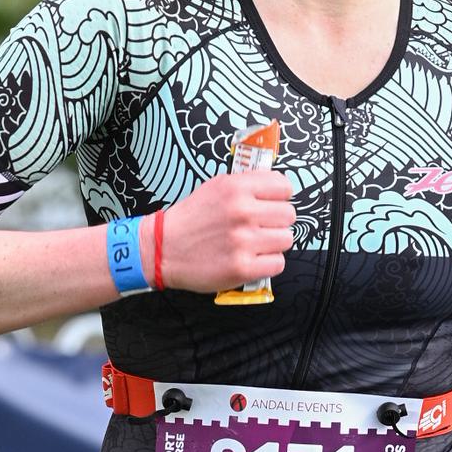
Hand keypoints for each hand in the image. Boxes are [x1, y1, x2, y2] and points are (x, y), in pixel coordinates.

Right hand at [158, 170, 294, 293]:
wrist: (162, 248)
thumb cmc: (190, 220)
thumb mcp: (216, 187)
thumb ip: (247, 184)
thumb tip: (277, 189)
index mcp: (236, 188)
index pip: (284, 187)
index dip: (280, 198)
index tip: (271, 205)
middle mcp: (242, 212)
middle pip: (289, 215)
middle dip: (277, 222)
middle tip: (261, 228)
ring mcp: (243, 241)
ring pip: (286, 239)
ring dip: (274, 244)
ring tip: (255, 245)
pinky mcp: (242, 267)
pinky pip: (277, 264)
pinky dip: (268, 264)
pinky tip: (252, 259)